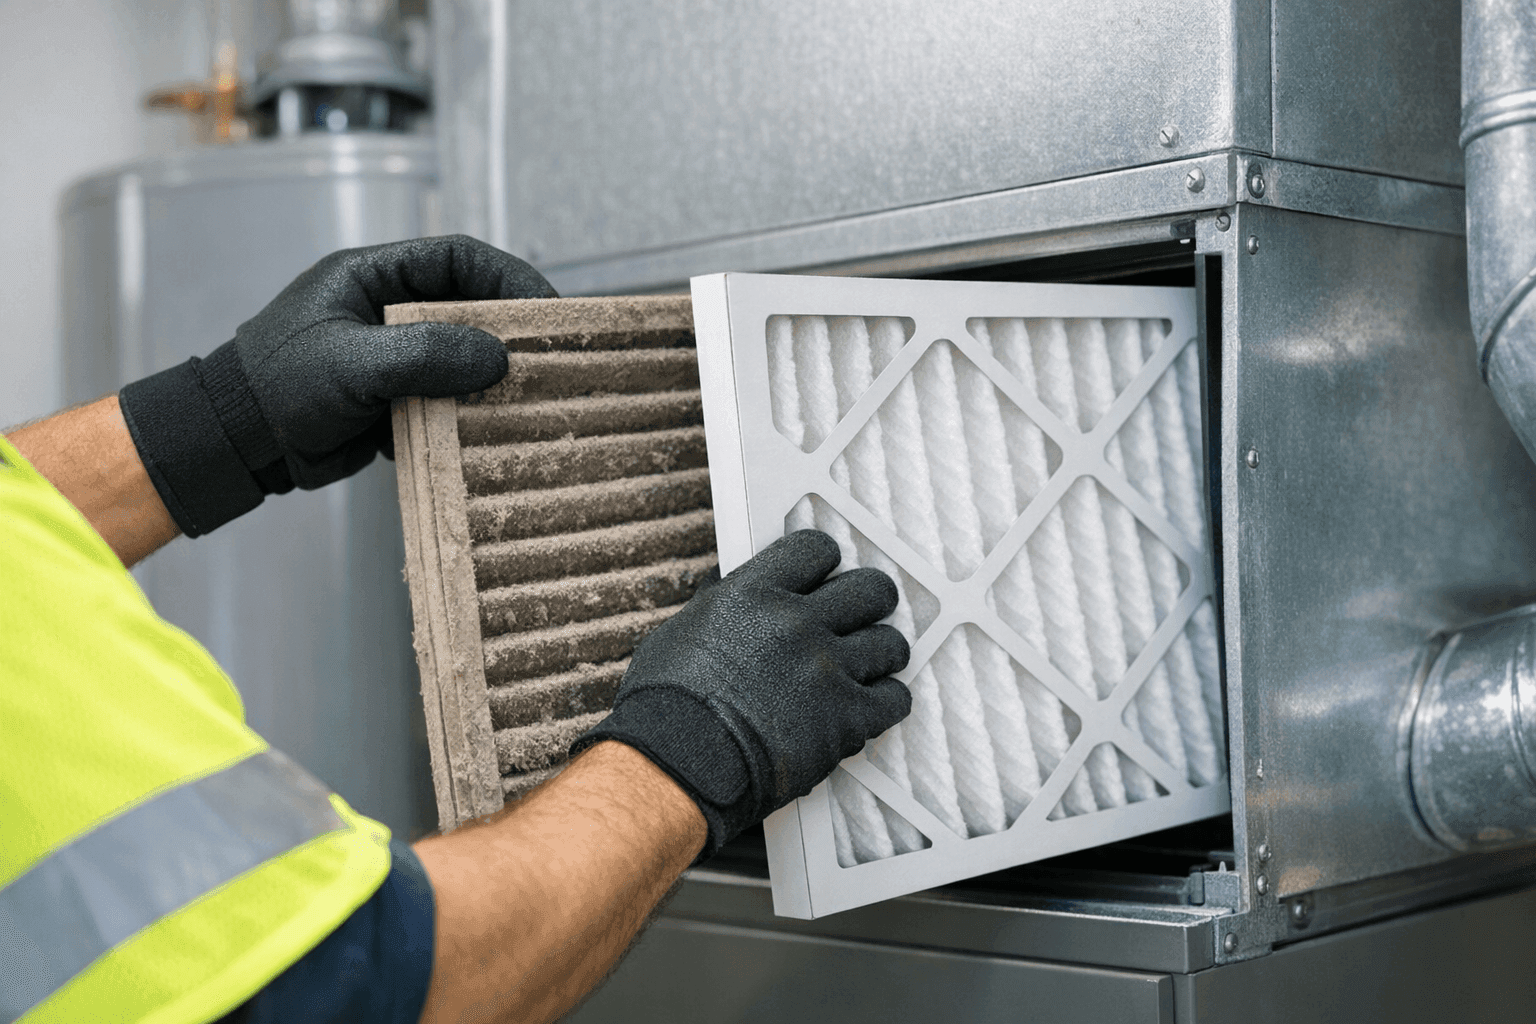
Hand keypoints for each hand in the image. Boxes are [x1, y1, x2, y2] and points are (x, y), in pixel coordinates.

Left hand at [118, 235, 554, 535]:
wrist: (235, 445)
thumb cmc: (276, 387)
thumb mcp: (353, 363)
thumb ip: (425, 355)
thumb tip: (499, 358)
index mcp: (373, 277)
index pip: (457, 259)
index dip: (508, 277)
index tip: (548, 307)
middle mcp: (390, 312)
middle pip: (470, 310)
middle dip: (510, 333)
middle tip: (554, 358)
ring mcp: (395, 358)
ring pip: (463, 359)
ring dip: (494, 380)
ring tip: (533, 399)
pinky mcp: (397, 401)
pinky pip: (448, 401)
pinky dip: (472, 416)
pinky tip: (494, 433)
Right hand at [573, 530, 912, 857]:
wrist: (676, 767)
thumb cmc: (665, 707)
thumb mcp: (680, 633)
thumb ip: (719, 605)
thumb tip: (727, 586)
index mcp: (752, 594)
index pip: (816, 549)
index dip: (826, 564)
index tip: (825, 579)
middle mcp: (796, 623)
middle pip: (869, 589)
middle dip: (868, 603)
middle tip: (859, 620)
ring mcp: (826, 669)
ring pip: (890, 643)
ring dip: (879, 655)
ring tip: (864, 669)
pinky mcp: (846, 718)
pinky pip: (895, 698)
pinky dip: (884, 702)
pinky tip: (866, 707)